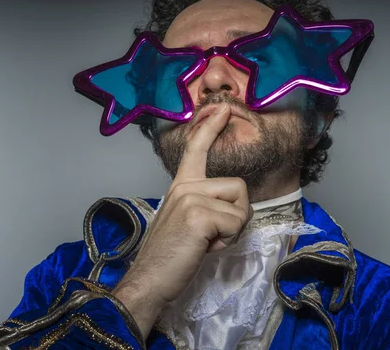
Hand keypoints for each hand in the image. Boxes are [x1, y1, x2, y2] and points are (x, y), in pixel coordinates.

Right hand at [112, 104, 252, 338]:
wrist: (148, 280)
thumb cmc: (168, 257)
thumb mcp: (185, 222)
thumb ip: (203, 206)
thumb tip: (234, 208)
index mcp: (180, 186)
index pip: (196, 149)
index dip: (211, 127)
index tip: (223, 109)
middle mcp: (184, 185)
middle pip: (238, 187)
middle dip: (235, 216)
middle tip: (212, 236)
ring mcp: (190, 197)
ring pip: (240, 205)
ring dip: (232, 230)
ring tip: (207, 242)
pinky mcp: (198, 213)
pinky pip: (236, 223)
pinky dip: (227, 241)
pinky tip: (205, 248)